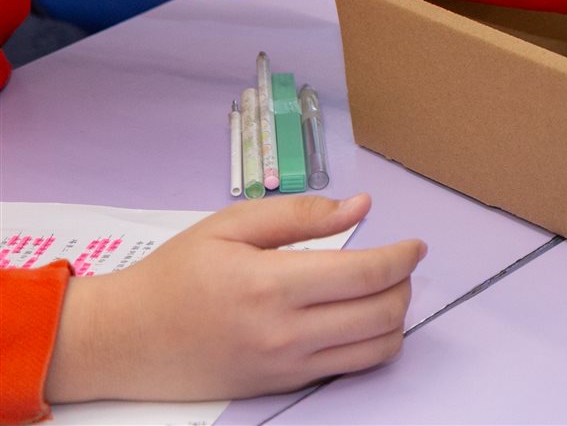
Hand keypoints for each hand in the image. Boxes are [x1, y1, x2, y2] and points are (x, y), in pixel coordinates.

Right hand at [45, 194, 423, 403]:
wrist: (124, 341)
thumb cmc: (175, 275)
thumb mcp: (231, 226)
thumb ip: (301, 214)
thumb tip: (361, 206)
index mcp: (271, 284)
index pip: (367, 274)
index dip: (404, 256)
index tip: (415, 244)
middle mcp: (284, 333)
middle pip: (383, 313)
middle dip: (405, 284)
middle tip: (398, 263)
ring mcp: (285, 367)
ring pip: (376, 349)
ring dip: (395, 317)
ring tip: (381, 290)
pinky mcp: (281, 387)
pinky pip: (348, 370)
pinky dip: (370, 343)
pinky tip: (356, 318)